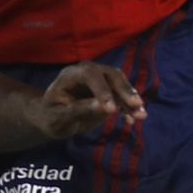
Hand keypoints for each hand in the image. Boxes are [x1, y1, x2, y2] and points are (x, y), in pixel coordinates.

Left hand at [28, 64, 146, 140]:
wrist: (53, 119)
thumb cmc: (51, 117)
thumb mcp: (59, 118)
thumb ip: (78, 110)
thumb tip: (103, 107)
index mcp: (71, 75)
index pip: (90, 75)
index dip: (102, 90)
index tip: (111, 110)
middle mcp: (87, 72)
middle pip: (110, 74)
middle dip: (124, 90)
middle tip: (136, 105)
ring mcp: (99, 80)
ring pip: (120, 83)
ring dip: (132, 99)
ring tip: (141, 115)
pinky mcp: (108, 91)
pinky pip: (122, 96)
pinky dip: (129, 107)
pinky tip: (134, 120)